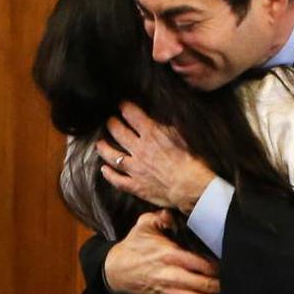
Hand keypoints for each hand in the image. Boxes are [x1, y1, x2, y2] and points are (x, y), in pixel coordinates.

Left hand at [97, 102, 216, 212]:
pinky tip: (104, 170)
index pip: (133, 115)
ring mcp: (135, 168)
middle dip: (112, 124)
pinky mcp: (136, 185)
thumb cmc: (193, 161)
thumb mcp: (184, 135)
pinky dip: (108, 174)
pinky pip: (117, 180)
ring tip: (100, 143)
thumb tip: (167, 115)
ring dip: (104, 148)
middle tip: (110, 121)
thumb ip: (171, 125)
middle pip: (118, 133)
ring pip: (112, 155)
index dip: (126, 108)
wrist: (191, 187)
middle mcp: (139, 149)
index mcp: (152, 134)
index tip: (123, 105)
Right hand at [105, 210, 228, 293]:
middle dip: (225, 289)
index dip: (220, 267)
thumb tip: (173, 213)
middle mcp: (173, 277)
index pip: (201, 264)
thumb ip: (161, 217)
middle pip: (204, 286)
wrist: (115, 271)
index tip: (237, 265)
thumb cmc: (134, 245)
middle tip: (246, 287)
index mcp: (170, 256)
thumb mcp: (144, 225)